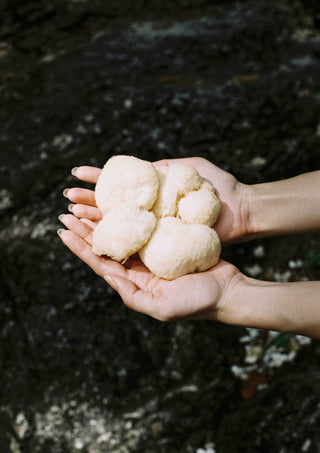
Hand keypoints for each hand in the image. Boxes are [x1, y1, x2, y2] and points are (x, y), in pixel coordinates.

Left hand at [58, 213, 240, 320]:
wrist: (228, 291)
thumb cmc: (198, 303)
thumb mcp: (162, 308)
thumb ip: (133, 296)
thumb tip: (107, 276)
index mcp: (134, 284)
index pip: (100, 262)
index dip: (80, 247)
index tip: (62, 230)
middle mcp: (139, 268)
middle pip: (106, 245)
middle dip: (85, 229)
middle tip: (66, 211)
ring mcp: (153, 254)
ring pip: (122, 233)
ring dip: (103, 219)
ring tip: (85, 204)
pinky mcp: (168, 241)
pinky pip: (145, 226)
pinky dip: (131, 215)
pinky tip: (121, 202)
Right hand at [64, 157, 249, 244]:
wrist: (242, 211)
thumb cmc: (220, 187)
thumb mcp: (190, 168)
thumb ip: (164, 167)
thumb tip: (141, 165)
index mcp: (155, 194)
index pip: (120, 186)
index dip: (98, 180)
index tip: (77, 174)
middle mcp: (152, 214)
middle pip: (113, 208)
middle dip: (89, 202)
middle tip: (67, 199)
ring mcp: (156, 231)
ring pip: (119, 227)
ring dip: (94, 220)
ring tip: (72, 215)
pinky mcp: (164, 246)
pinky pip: (136, 245)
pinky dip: (115, 241)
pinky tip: (96, 237)